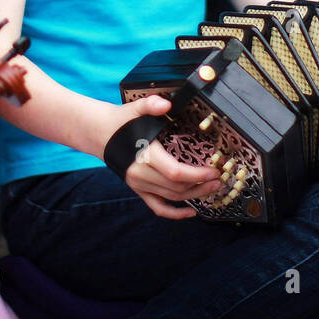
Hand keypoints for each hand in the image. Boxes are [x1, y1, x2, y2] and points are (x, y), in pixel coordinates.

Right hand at [108, 95, 221, 219]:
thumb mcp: (135, 109)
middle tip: (218, 179)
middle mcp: (141, 174)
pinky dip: (174, 213)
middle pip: (176, 188)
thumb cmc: (121, 122)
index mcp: (144, 155)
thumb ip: (150, 104)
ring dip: (193, 196)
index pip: (175, 173)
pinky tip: (190, 212)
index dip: (197, 175)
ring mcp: (139, 184)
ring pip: (171, 197)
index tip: (213, 171)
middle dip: (201, 186)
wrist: (100, 134)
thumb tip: (165, 105)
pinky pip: (157, 207)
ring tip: (211, 189)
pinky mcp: (138, 189)